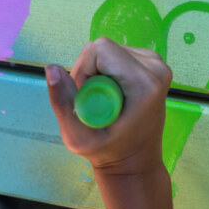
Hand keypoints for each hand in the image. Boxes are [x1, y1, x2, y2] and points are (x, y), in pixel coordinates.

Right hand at [45, 37, 171, 175]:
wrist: (135, 161)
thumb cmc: (108, 153)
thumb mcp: (78, 136)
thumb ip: (62, 102)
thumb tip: (51, 68)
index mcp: (144, 83)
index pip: (100, 50)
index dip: (83, 71)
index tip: (87, 98)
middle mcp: (156, 68)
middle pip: (104, 48)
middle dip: (88, 72)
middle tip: (92, 102)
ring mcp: (157, 64)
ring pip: (109, 50)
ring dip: (96, 72)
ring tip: (103, 101)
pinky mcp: (153, 64)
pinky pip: (117, 54)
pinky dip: (107, 71)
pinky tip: (112, 94)